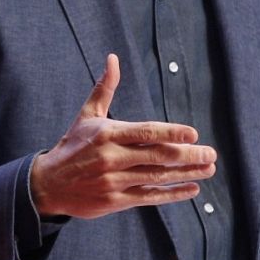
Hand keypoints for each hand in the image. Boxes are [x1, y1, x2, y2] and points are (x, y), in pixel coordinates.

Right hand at [29, 53, 217, 218]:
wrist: (48, 183)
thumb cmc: (73, 145)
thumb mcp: (87, 115)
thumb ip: (105, 88)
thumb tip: (113, 58)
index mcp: (107, 134)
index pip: (146, 132)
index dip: (172, 133)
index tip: (194, 134)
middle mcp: (112, 158)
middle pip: (157, 156)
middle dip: (188, 155)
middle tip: (211, 154)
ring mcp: (114, 181)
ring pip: (157, 177)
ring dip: (186, 173)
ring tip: (208, 169)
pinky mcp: (115, 201)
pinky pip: (149, 197)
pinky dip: (172, 194)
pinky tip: (191, 188)